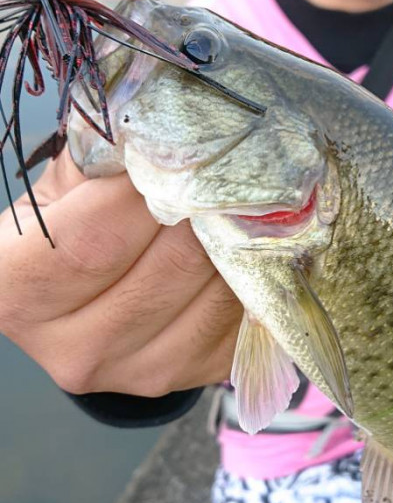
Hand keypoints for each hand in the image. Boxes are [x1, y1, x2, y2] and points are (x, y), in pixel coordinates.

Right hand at [0, 150, 241, 395]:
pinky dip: (259, 277)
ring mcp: (137, 374)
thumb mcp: (63, 189)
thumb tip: (168, 124)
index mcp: (19, 293)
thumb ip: (104, 159)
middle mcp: (74, 350)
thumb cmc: (67, 231)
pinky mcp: (191, 378)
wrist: (80, 305)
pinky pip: (246, 320)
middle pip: (171, 265)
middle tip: (226, 169)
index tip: (174, 152)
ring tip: (244, 202)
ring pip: (218, 293)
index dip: (145, 191)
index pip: (95, 240)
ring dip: (242, 240)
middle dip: (206, 208)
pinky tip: (251, 247)